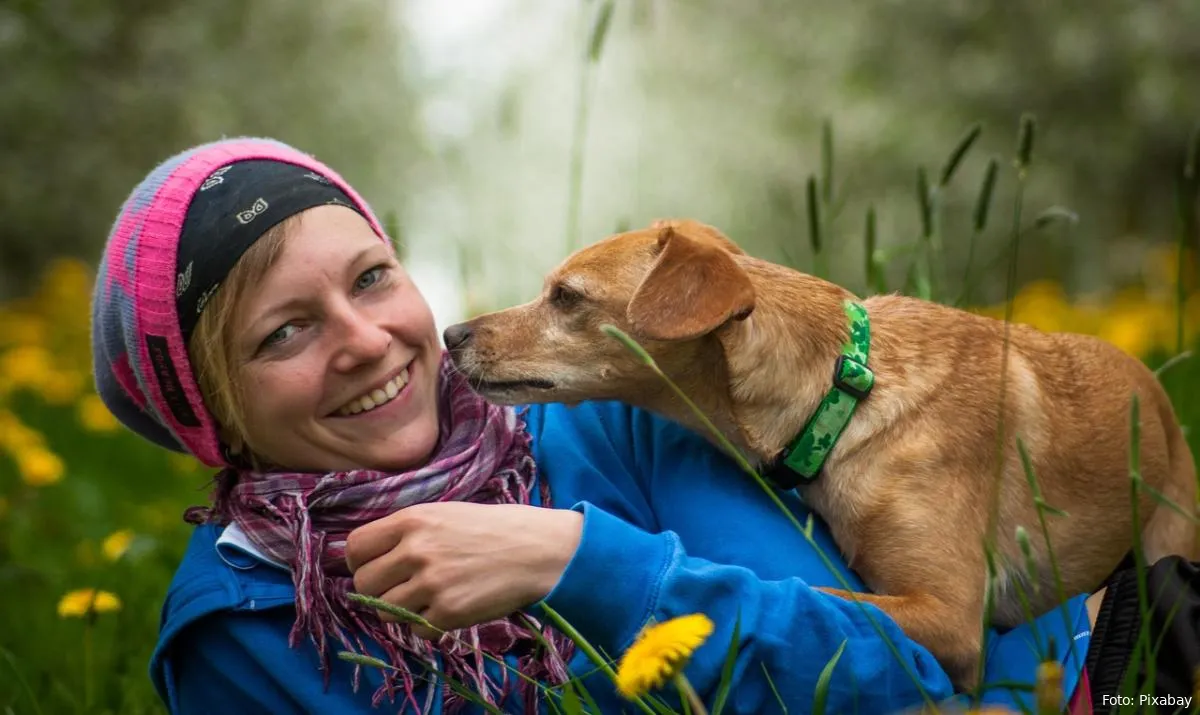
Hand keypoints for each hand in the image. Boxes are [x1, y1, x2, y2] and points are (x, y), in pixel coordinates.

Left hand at [345, 502, 582, 639]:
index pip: (355, 547)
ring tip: (428, 596)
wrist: (539, 550)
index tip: (372, 567)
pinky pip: (415, 629)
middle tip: (400, 587)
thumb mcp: (445, 513)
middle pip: (364, 583)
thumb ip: (406, 531)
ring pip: (386, 610)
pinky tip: (449, 606)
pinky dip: (427, 623)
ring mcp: (431, 584)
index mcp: (412, 520)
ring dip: (401, 609)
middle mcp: (416, 551)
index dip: (359, 562)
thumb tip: (368, 555)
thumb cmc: (493, 528)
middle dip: (377, 589)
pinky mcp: (448, 613)